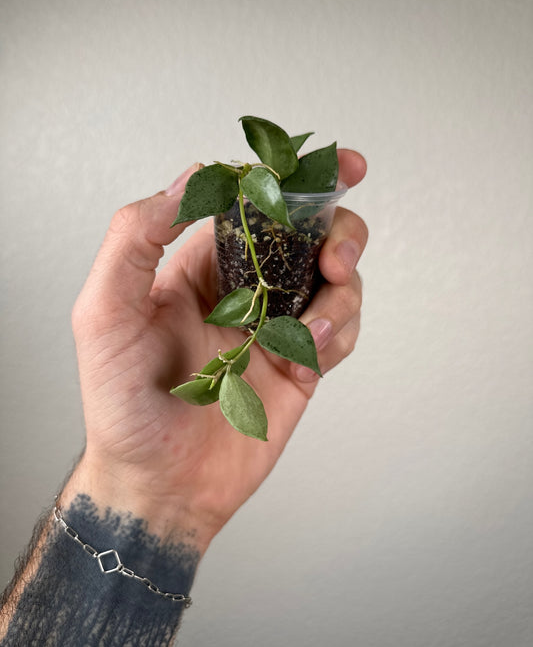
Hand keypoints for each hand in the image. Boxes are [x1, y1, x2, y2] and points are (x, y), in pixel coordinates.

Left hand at [65, 150, 367, 551]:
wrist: (158, 483)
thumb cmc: (121, 402)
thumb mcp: (104, 313)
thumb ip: (134, 239)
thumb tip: (188, 178)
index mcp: (203, 264)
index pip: (255, 204)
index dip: (297, 178)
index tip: (338, 163)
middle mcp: (246, 288)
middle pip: (310, 234)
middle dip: (338, 230)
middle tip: (337, 253)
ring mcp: (277, 325)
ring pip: (336, 280)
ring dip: (342, 288)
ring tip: (318, 319)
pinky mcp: (302, 364)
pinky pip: (342, 330)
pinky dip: (341, 332)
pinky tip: (311, 352)